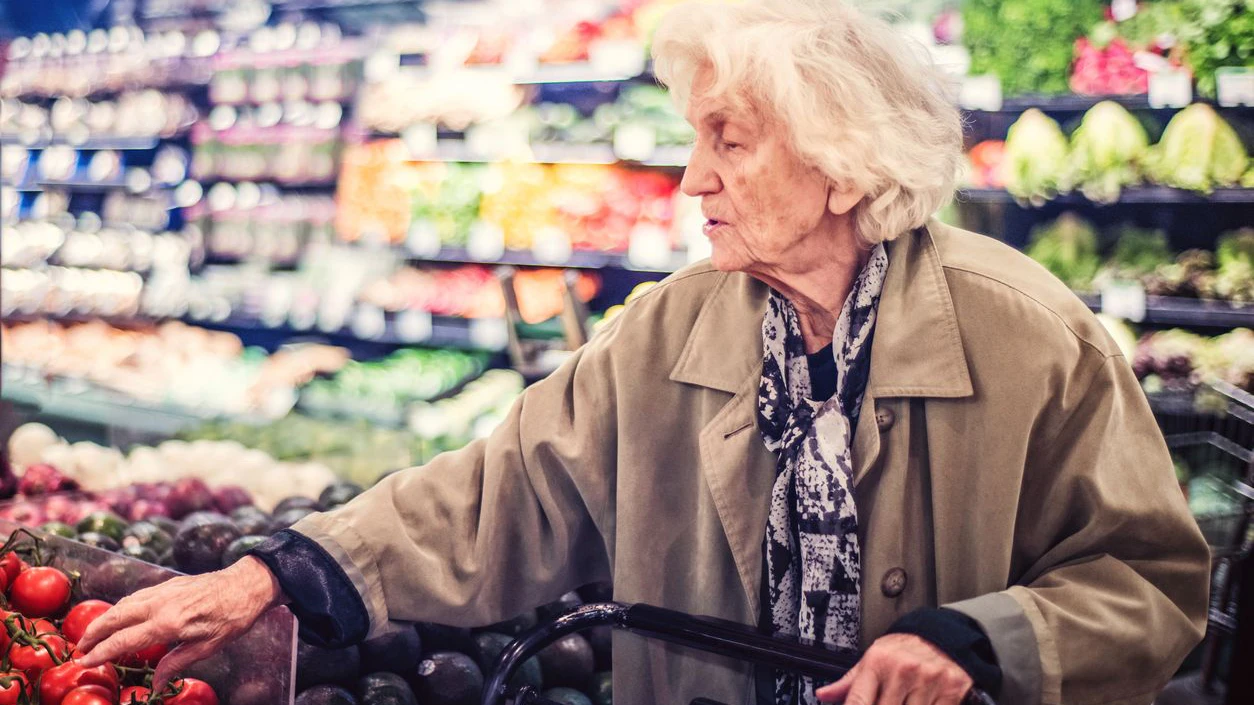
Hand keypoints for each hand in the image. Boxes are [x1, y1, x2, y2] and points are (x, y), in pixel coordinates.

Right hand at [76, 557, 285, 688]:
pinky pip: (138, 595)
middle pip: (115, 618)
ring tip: (93, 634)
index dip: (101, 652)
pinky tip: (119, 614)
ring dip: (105, 618)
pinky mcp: (169, 583)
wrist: (246, 585)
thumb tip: (156, 683)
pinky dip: (122, 606)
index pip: (124, 640)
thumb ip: (176, 663)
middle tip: (79, 648)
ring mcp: (164, 590)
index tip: (84, 661)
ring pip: (124, 604)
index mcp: (168, 623)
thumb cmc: (231, 618)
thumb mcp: (207, 647)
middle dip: (93, 633)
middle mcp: (160, 604)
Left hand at [816, 633, 972, 704]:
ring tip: (902, 701)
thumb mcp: (873, 658)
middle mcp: (902, 670)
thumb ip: (848, 682)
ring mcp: (928, 681)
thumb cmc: (903, 650)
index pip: (857, 701)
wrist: (944, 636)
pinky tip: (920, 703)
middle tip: (887, 702)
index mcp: (878, 662)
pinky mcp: (950, 691)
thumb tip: (822, 695)